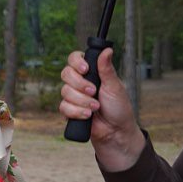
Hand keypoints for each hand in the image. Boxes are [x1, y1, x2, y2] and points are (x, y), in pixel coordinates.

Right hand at [59, 48, 145, 171]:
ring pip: (65, 92)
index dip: (76, 62)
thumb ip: (107, 68)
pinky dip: (77, 112)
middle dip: (79, 84)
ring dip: (82, 101)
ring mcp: (73, 97)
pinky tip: (88, 116)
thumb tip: (107, 50)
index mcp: (91, 73)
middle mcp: (80, 83)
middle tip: (93, 91)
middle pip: (66, 73)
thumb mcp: (114, 86)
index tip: (85, 69)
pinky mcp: (69, 111)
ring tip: (95, 107)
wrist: (115, 131)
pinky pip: (63, 107)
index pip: (74, 59)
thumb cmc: (119, 108)